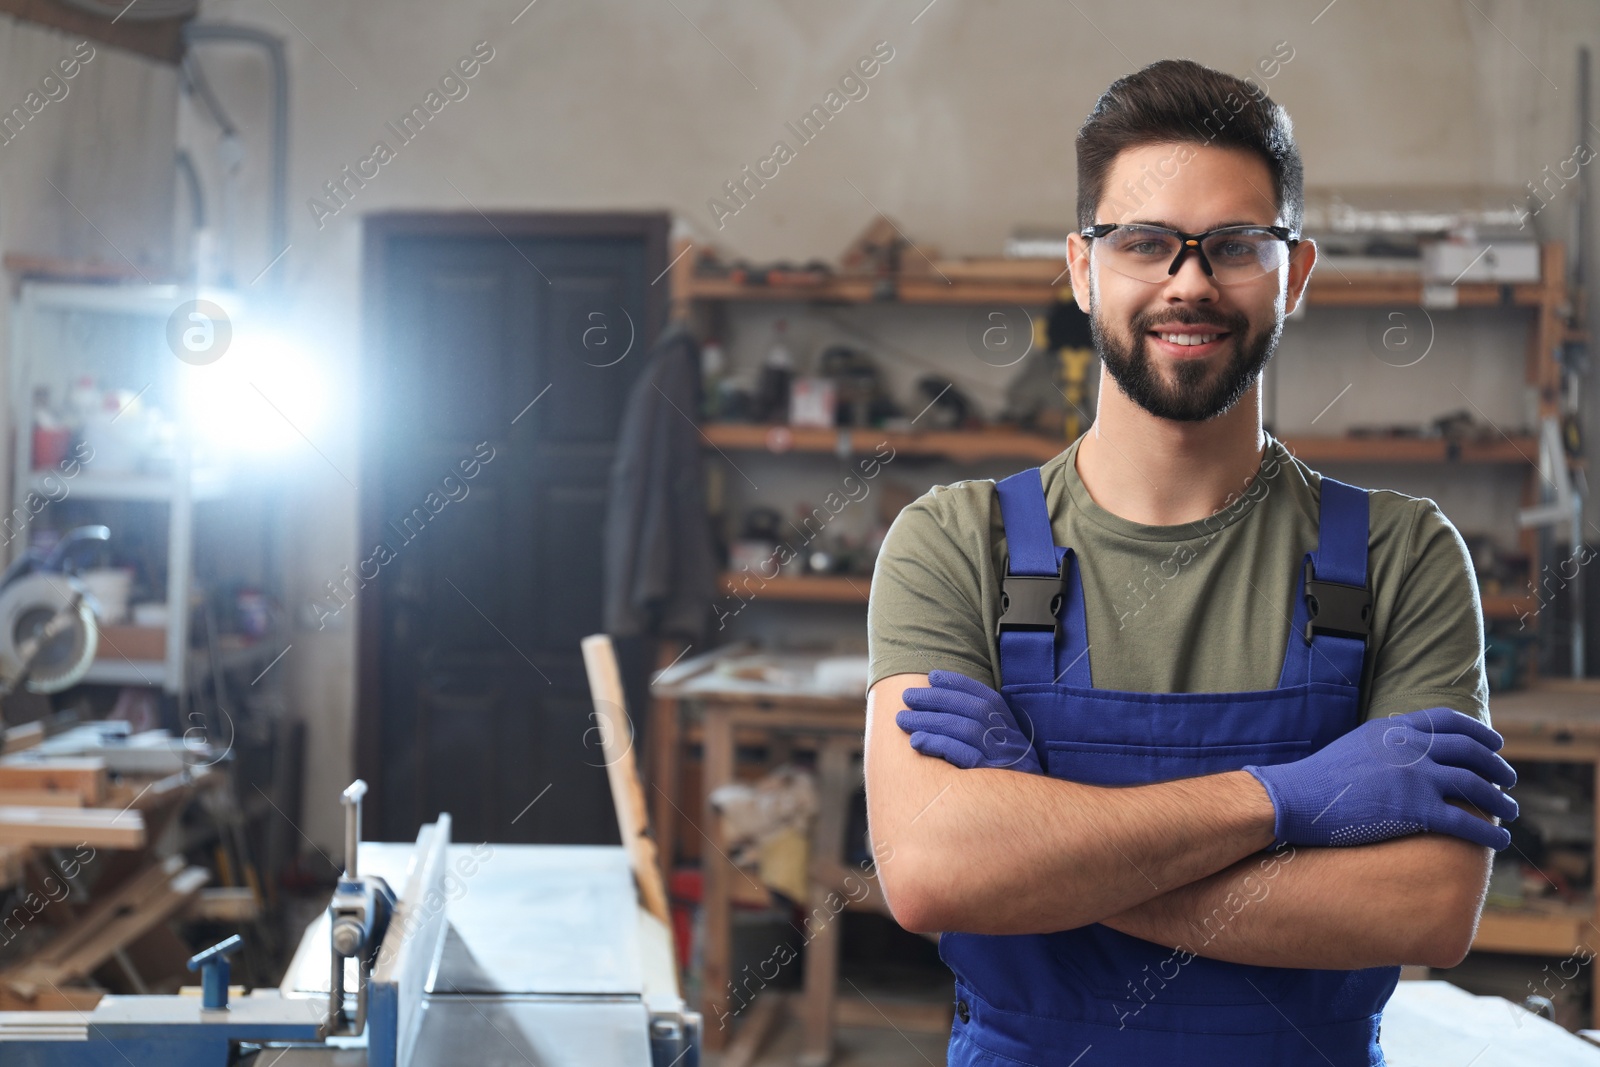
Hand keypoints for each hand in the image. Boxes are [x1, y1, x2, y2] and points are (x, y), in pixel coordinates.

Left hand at [895, 669, 1041, 772]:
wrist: (1028, 813)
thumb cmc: (1002, 776)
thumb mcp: (1000, 747)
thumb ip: (979, 727)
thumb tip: (942, 703)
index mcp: (1010, 727)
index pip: (986, 697)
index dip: (959, 683)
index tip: (932, 676)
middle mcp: (1009, 739)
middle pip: (973, 709)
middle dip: (937, 698)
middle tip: (908, 696)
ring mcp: (1003, 758)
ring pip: (966, 729)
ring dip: (931, 720)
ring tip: (902, 719)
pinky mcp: (992, 779)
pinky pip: (965, 756)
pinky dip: (940, 744)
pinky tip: (917, 741)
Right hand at [1244, 707, 1518, 850]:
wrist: (1297, 798)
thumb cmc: (1320, 777)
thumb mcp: (1357, 744)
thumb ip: (1388, 742)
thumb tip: (1409, 749)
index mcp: (1395, 728)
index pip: (1449, 721)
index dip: (1479, 731)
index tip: (1495, 743)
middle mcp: (1410, 748)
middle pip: (1470, 751)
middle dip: (1497, 766)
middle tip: (1509, 780)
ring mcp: (1415, 778)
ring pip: (1475, 785)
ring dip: (1500, 800)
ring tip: (1510, 811)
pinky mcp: (1416, 811)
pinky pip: (1465, 821)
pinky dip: (1489, 832)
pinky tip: (1500, 840)